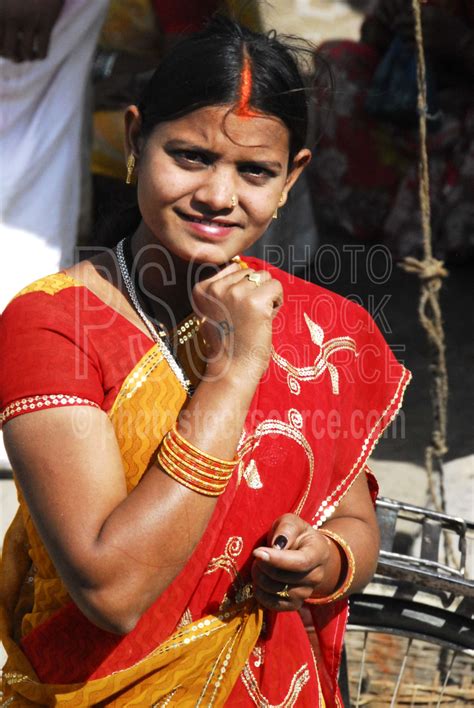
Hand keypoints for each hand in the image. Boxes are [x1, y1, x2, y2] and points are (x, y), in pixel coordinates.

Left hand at [0, 0, 64, 61]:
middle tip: (19, 55)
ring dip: (28, 58)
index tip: (7, 50)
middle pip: (9, 51)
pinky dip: (40, 56)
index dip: (1, 51)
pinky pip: (42, 50)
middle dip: (14, 57)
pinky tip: (40, 52)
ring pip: (26, 53)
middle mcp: (12, 16)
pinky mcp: (46, 22)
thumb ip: (3, 17)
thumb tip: (3, 46)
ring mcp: (29, 20)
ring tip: (31, 54)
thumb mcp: (5, 2)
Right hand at [192, 262, 282, 380]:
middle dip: (255, 291)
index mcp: (202, 289)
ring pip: (264, 277)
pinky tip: (266, 319)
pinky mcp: (255, 301)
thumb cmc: (228, 343)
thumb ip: (222, 289)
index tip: (235, 312)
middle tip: (248, 317)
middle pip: (250, 272)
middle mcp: (216, 288)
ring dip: (267, 295)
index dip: (242, 288)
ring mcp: (235, 293)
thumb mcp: (213, 311)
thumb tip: (241, 265)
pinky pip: (276, 287)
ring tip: (257, 317)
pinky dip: (277, 301)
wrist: (232, 369)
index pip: (234, 269)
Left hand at [251, 514, 333, 611]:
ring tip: (259, 565)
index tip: (257, 552)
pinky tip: (260, 580)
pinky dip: (260, 593)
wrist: (302, 551)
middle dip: (263, 565)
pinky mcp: (294, 604)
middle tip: (258, 553)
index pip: (300, 562)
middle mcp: (316, 576)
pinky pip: (272, 605)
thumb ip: (286, 529)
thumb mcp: (291, 522)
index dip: (277, 559)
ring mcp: (306, 593)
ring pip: (276, 591)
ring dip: (259, 578)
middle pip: (284, 578)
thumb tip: (277, 546)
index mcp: (319, 552)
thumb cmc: (295, 534)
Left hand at [390, 3, 470, 59]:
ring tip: (403, 38)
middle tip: (395, 27)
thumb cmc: (451, 28)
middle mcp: (426, 21)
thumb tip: (412, 9)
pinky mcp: (425, 47)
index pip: (408, 11)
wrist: (462, 43)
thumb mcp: (440, 14)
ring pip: (403, 35)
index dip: (401, 15)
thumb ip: (426, 12)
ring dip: (401, 37)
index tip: (398, 18)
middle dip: (397, 25)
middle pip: (402, 22)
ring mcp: (425, 35)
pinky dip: (406, 47)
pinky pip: (408, 47)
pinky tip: (408, 47)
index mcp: (430, 11)